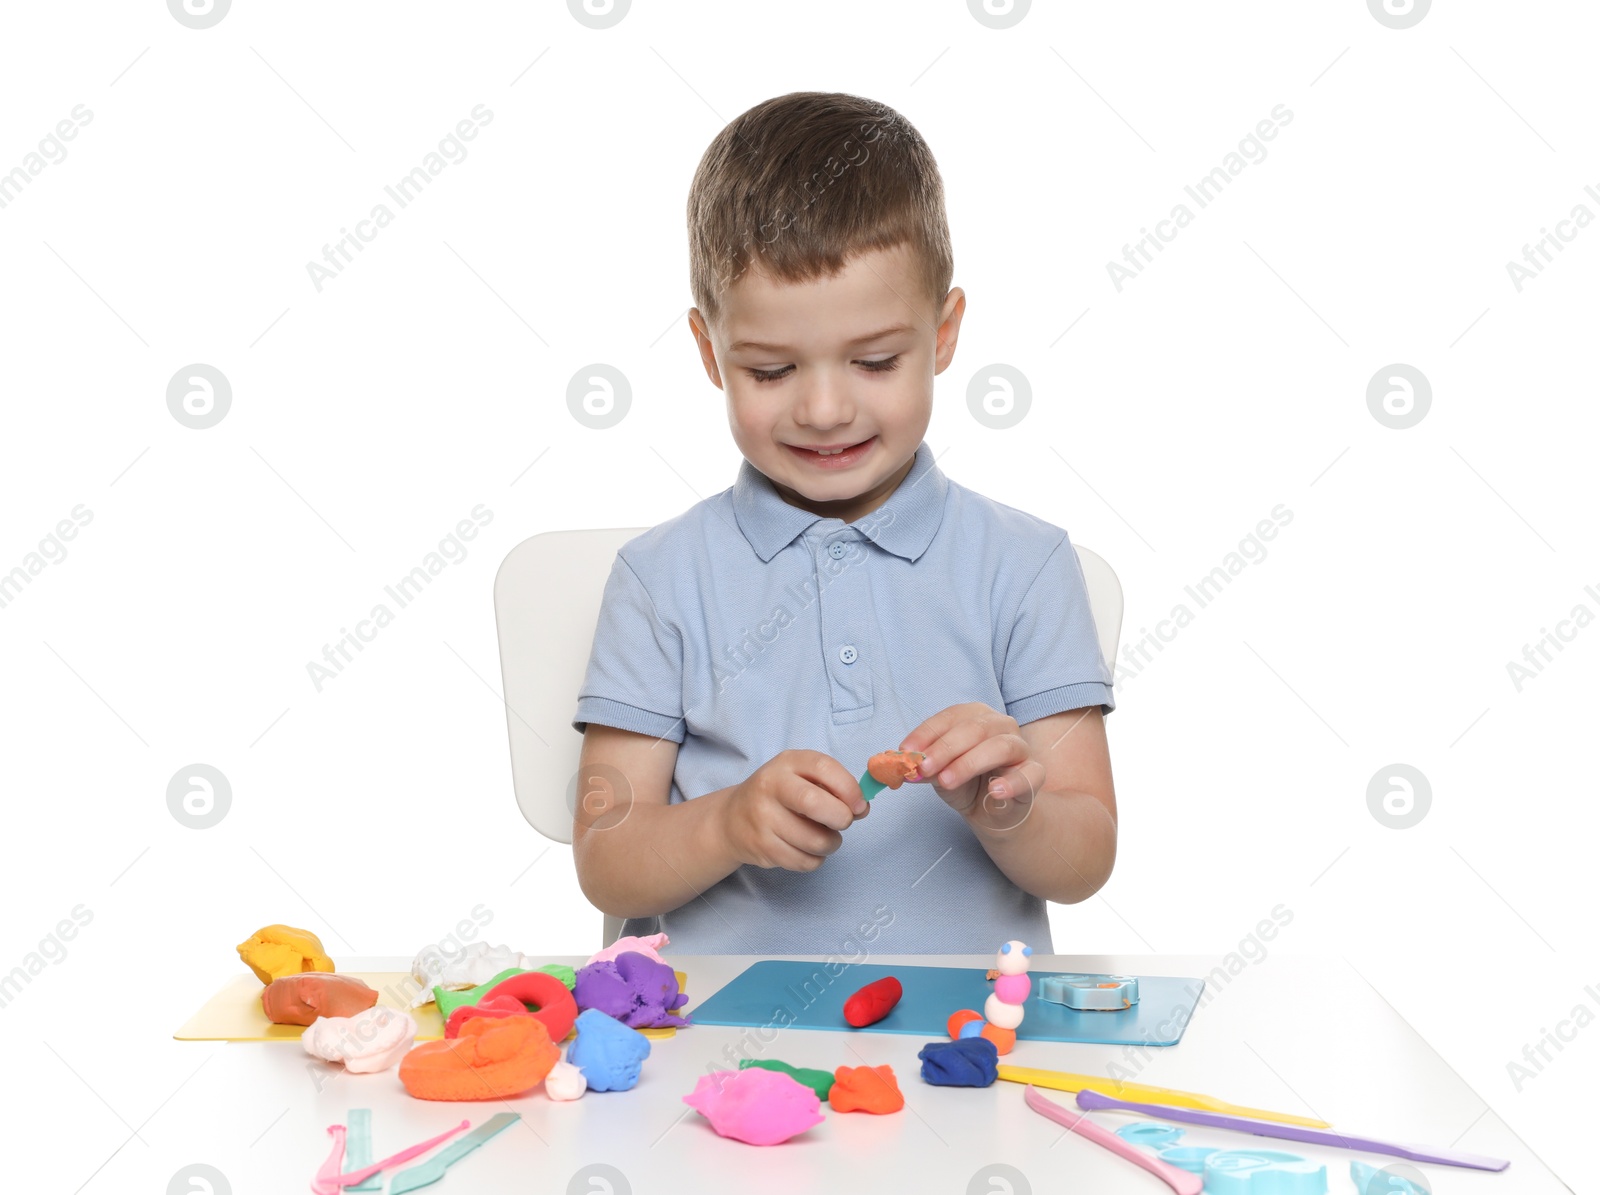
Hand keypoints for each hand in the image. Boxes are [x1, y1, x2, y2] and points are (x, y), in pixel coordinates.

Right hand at [720, 750, 868, 871]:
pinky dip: (815, 859)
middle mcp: (770, 786)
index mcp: (787, 762)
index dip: (849, 788)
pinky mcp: (762, 847)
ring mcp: (763, 818)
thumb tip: (862, 808)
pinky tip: (807, 849)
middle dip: (841, 818)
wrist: (733, 818)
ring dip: (831, 844)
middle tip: (842, 822)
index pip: (823, 768)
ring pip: (814, 840)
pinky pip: (804, 861)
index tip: (859, 805)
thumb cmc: (781, 796)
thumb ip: (835, 788)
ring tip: (825, 837)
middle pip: (815, 804)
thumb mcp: (803, 778)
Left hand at [898, 702, 1044, 826]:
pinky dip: (1012, 782)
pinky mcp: (1035, 773)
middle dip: (945, 748)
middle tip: (924, 768)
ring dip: (969, 763)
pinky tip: (994, 791)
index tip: (906, 751)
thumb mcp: (939, 773)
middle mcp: (1001, 725)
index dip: (927, 733)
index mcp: (976, 716)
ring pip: (1000, 746)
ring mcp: (1020, 748)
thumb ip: (926, 767)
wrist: (992, 812)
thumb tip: (906, 765)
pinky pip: (1029, 774)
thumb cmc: (966, 783)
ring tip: (947, 781)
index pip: (951, 717)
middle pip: (975, 729)